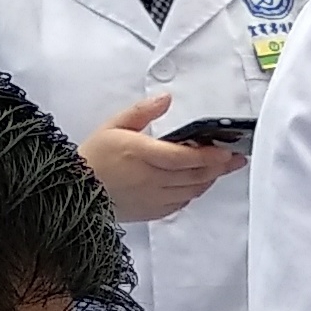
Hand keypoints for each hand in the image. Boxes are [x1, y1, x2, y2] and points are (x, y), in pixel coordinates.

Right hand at [78, 93, 243, 222]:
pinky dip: (193, 193)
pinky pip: (181, 204)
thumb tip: (166, 99)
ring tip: (220, 168)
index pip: (185, 157)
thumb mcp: (114, 125)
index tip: (227, 150)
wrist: (75, 191)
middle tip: (235, 159)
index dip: (210, 156)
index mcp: (141, 154)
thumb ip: (142, 111)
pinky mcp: (151, 212)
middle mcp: (150, 179)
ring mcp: (152, 198)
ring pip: (191, 191)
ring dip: (208, 180)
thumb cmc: (94, 157)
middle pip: (195, 175)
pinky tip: (197, 183)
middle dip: (219, 167)